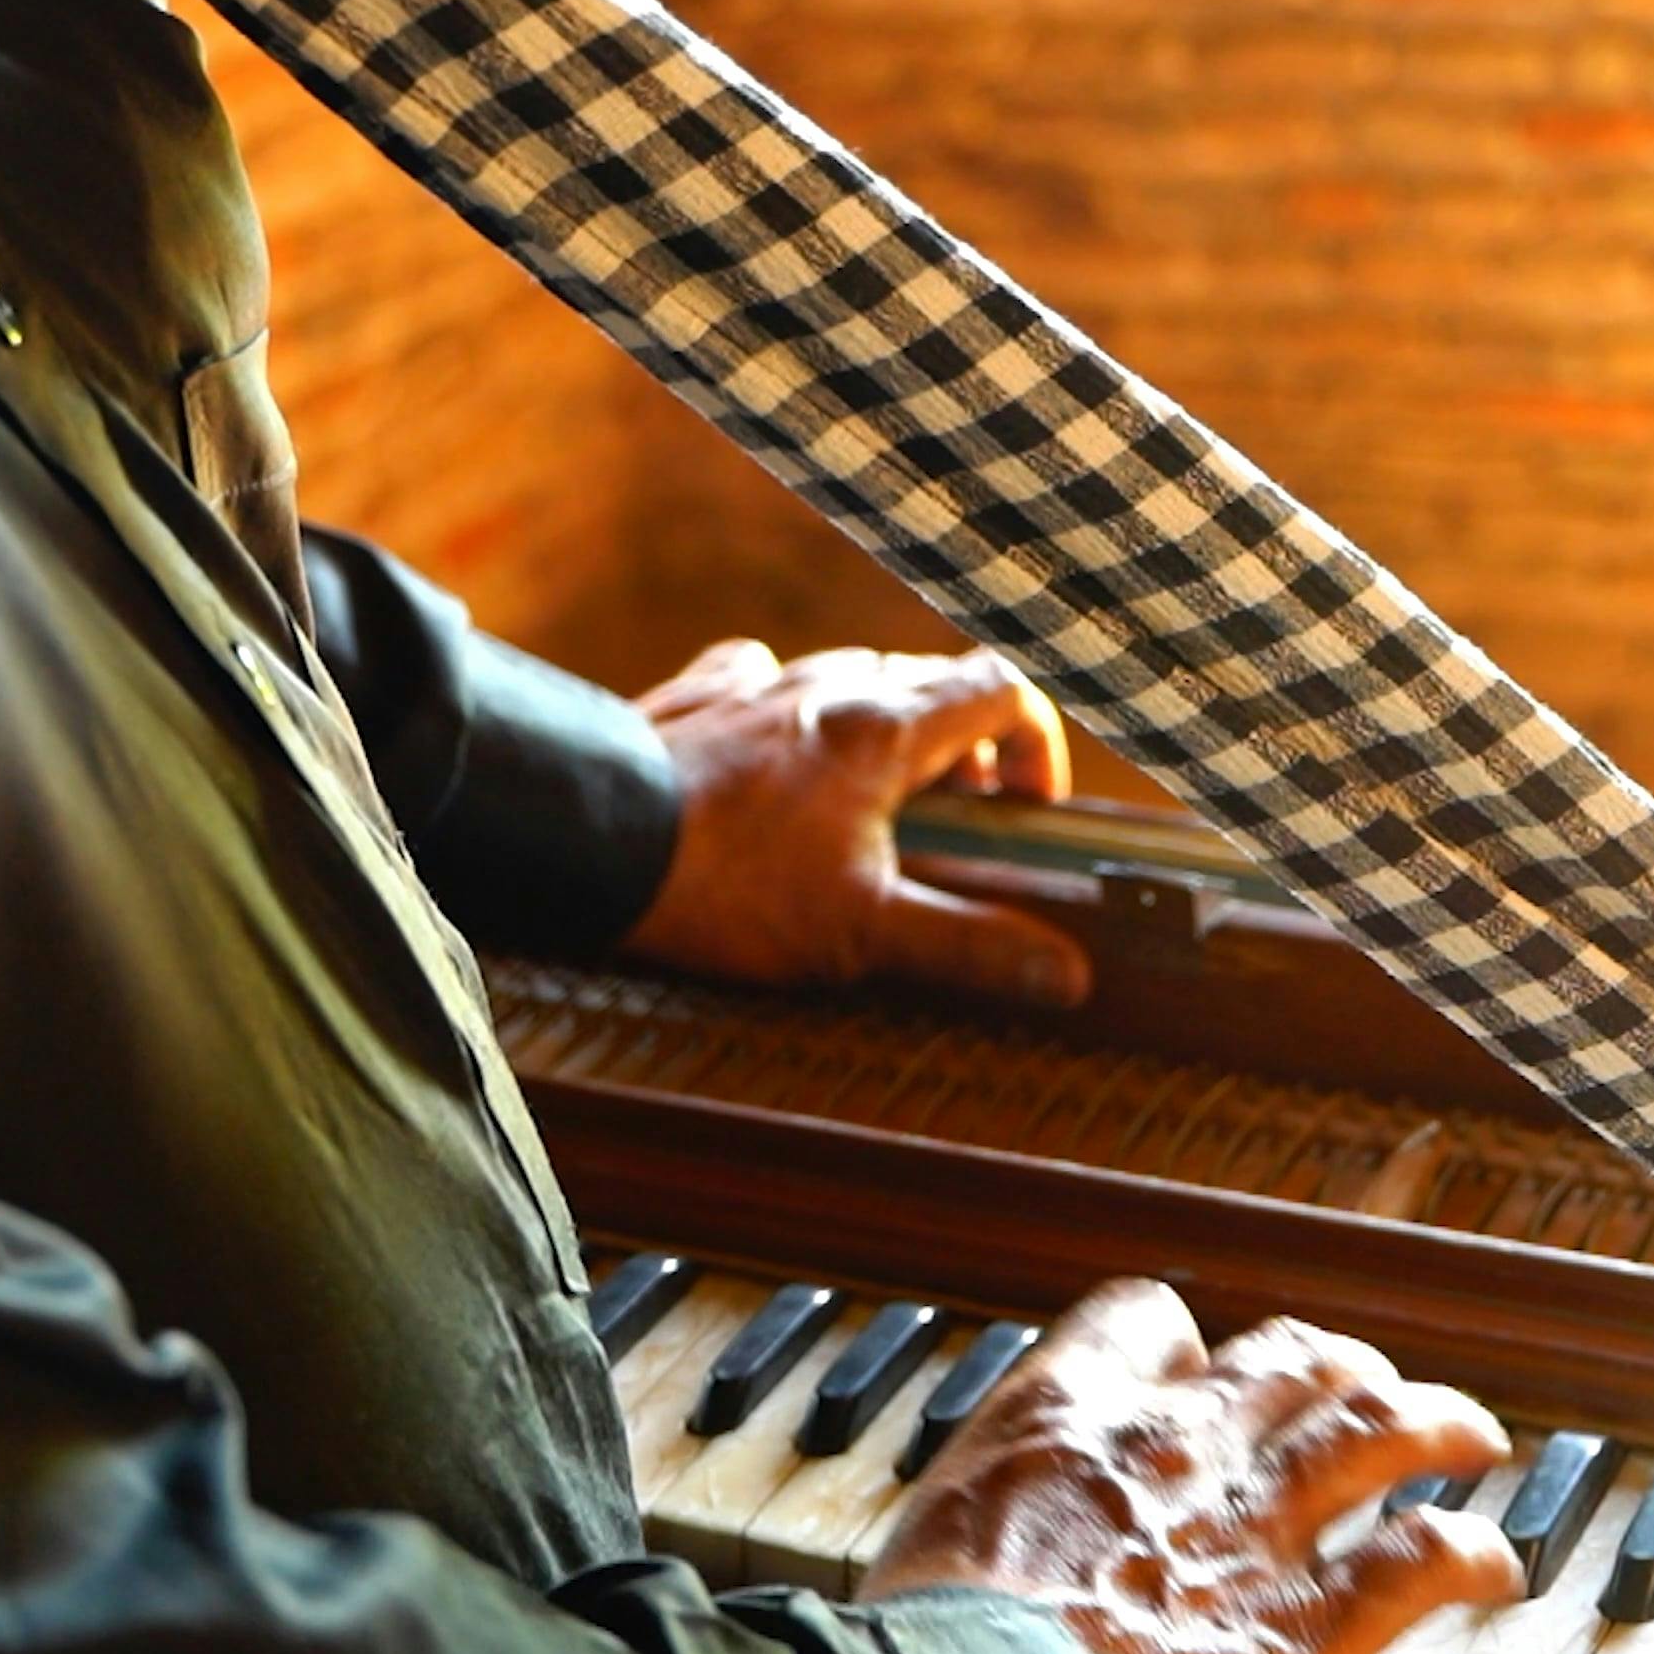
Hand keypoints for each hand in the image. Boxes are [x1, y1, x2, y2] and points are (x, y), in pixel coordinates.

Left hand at [622, 640, 1093, 1007]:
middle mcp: (826, 685)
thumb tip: (1066, 973)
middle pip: (931, 684)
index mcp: (884, 729)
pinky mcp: (697, 697)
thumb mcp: (862, 932)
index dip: (1035, 745)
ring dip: (881, 732)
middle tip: (952, 826)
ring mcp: (757, 683)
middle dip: (962, 749)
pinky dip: (793, 715)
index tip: (1023, 808)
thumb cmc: (725, 888)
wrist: (587, 842)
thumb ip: (968, 947)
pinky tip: (774, 766)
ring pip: (850, 680)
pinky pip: (766, 681)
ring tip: (867, 807)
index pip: (1002, 690)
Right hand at [862, 1282, 1519, 1653]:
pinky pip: (1423, 1560)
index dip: (1182, 1344)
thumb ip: (974, 1524)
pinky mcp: (1311, 1626)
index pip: (1146, 1321)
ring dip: (1438, 1424)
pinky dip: (1470, 1554)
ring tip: (1471, 1437)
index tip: (1193, 1367)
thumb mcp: (924, 1544)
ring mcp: (1253, 1531)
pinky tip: (1492, 1565)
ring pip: (1379, 1429)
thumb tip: (952, 1560)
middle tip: (1359, 1389)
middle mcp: (1176, 1450)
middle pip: (1285, 1361)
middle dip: (1332, 1369)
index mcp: (1068, 1417)